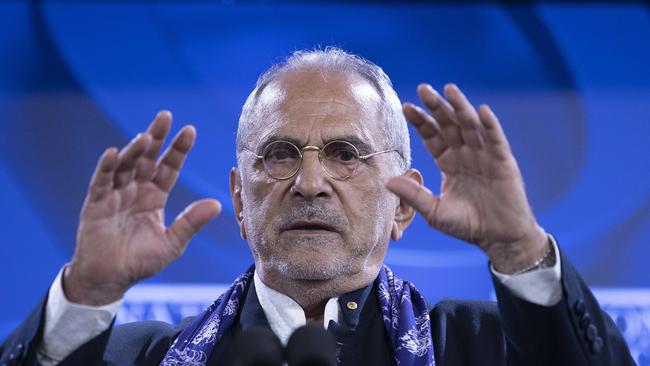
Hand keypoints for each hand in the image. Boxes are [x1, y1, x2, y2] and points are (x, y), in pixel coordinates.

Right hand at [64, 111, 220, 304]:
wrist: (110, 280)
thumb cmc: (141, 262)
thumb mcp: (172, 243)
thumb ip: (191, 222)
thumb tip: (217, 204)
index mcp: (154, 197)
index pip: (169, 168)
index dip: (178, 150)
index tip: (189, 130)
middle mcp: (135, 190)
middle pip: (147, 159)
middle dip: (156, 137)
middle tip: (165, 116)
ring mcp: (115, 195)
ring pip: (126, 166)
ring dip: (134, 150)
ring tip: (146, 136)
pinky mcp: (96, 204)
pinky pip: (102, 182)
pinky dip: (107, 168)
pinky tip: (114, 153)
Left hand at [386, 84, 547, 272]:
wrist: (498, 238)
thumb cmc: (466, 225)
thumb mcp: (434, 211)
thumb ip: (414, 195)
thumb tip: (387, 180)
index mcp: (447, 162)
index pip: (432, 135)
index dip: (420, 121)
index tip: (405, 107)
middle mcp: (465, 153)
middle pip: (449, 124)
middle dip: (436, 107)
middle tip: (423, 89)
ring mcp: (484, 155)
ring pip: (471, 126)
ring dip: (461, 107)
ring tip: (449, 89)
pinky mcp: (503, 162)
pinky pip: (496, 140)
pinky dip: (490, 125)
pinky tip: (482, 111)